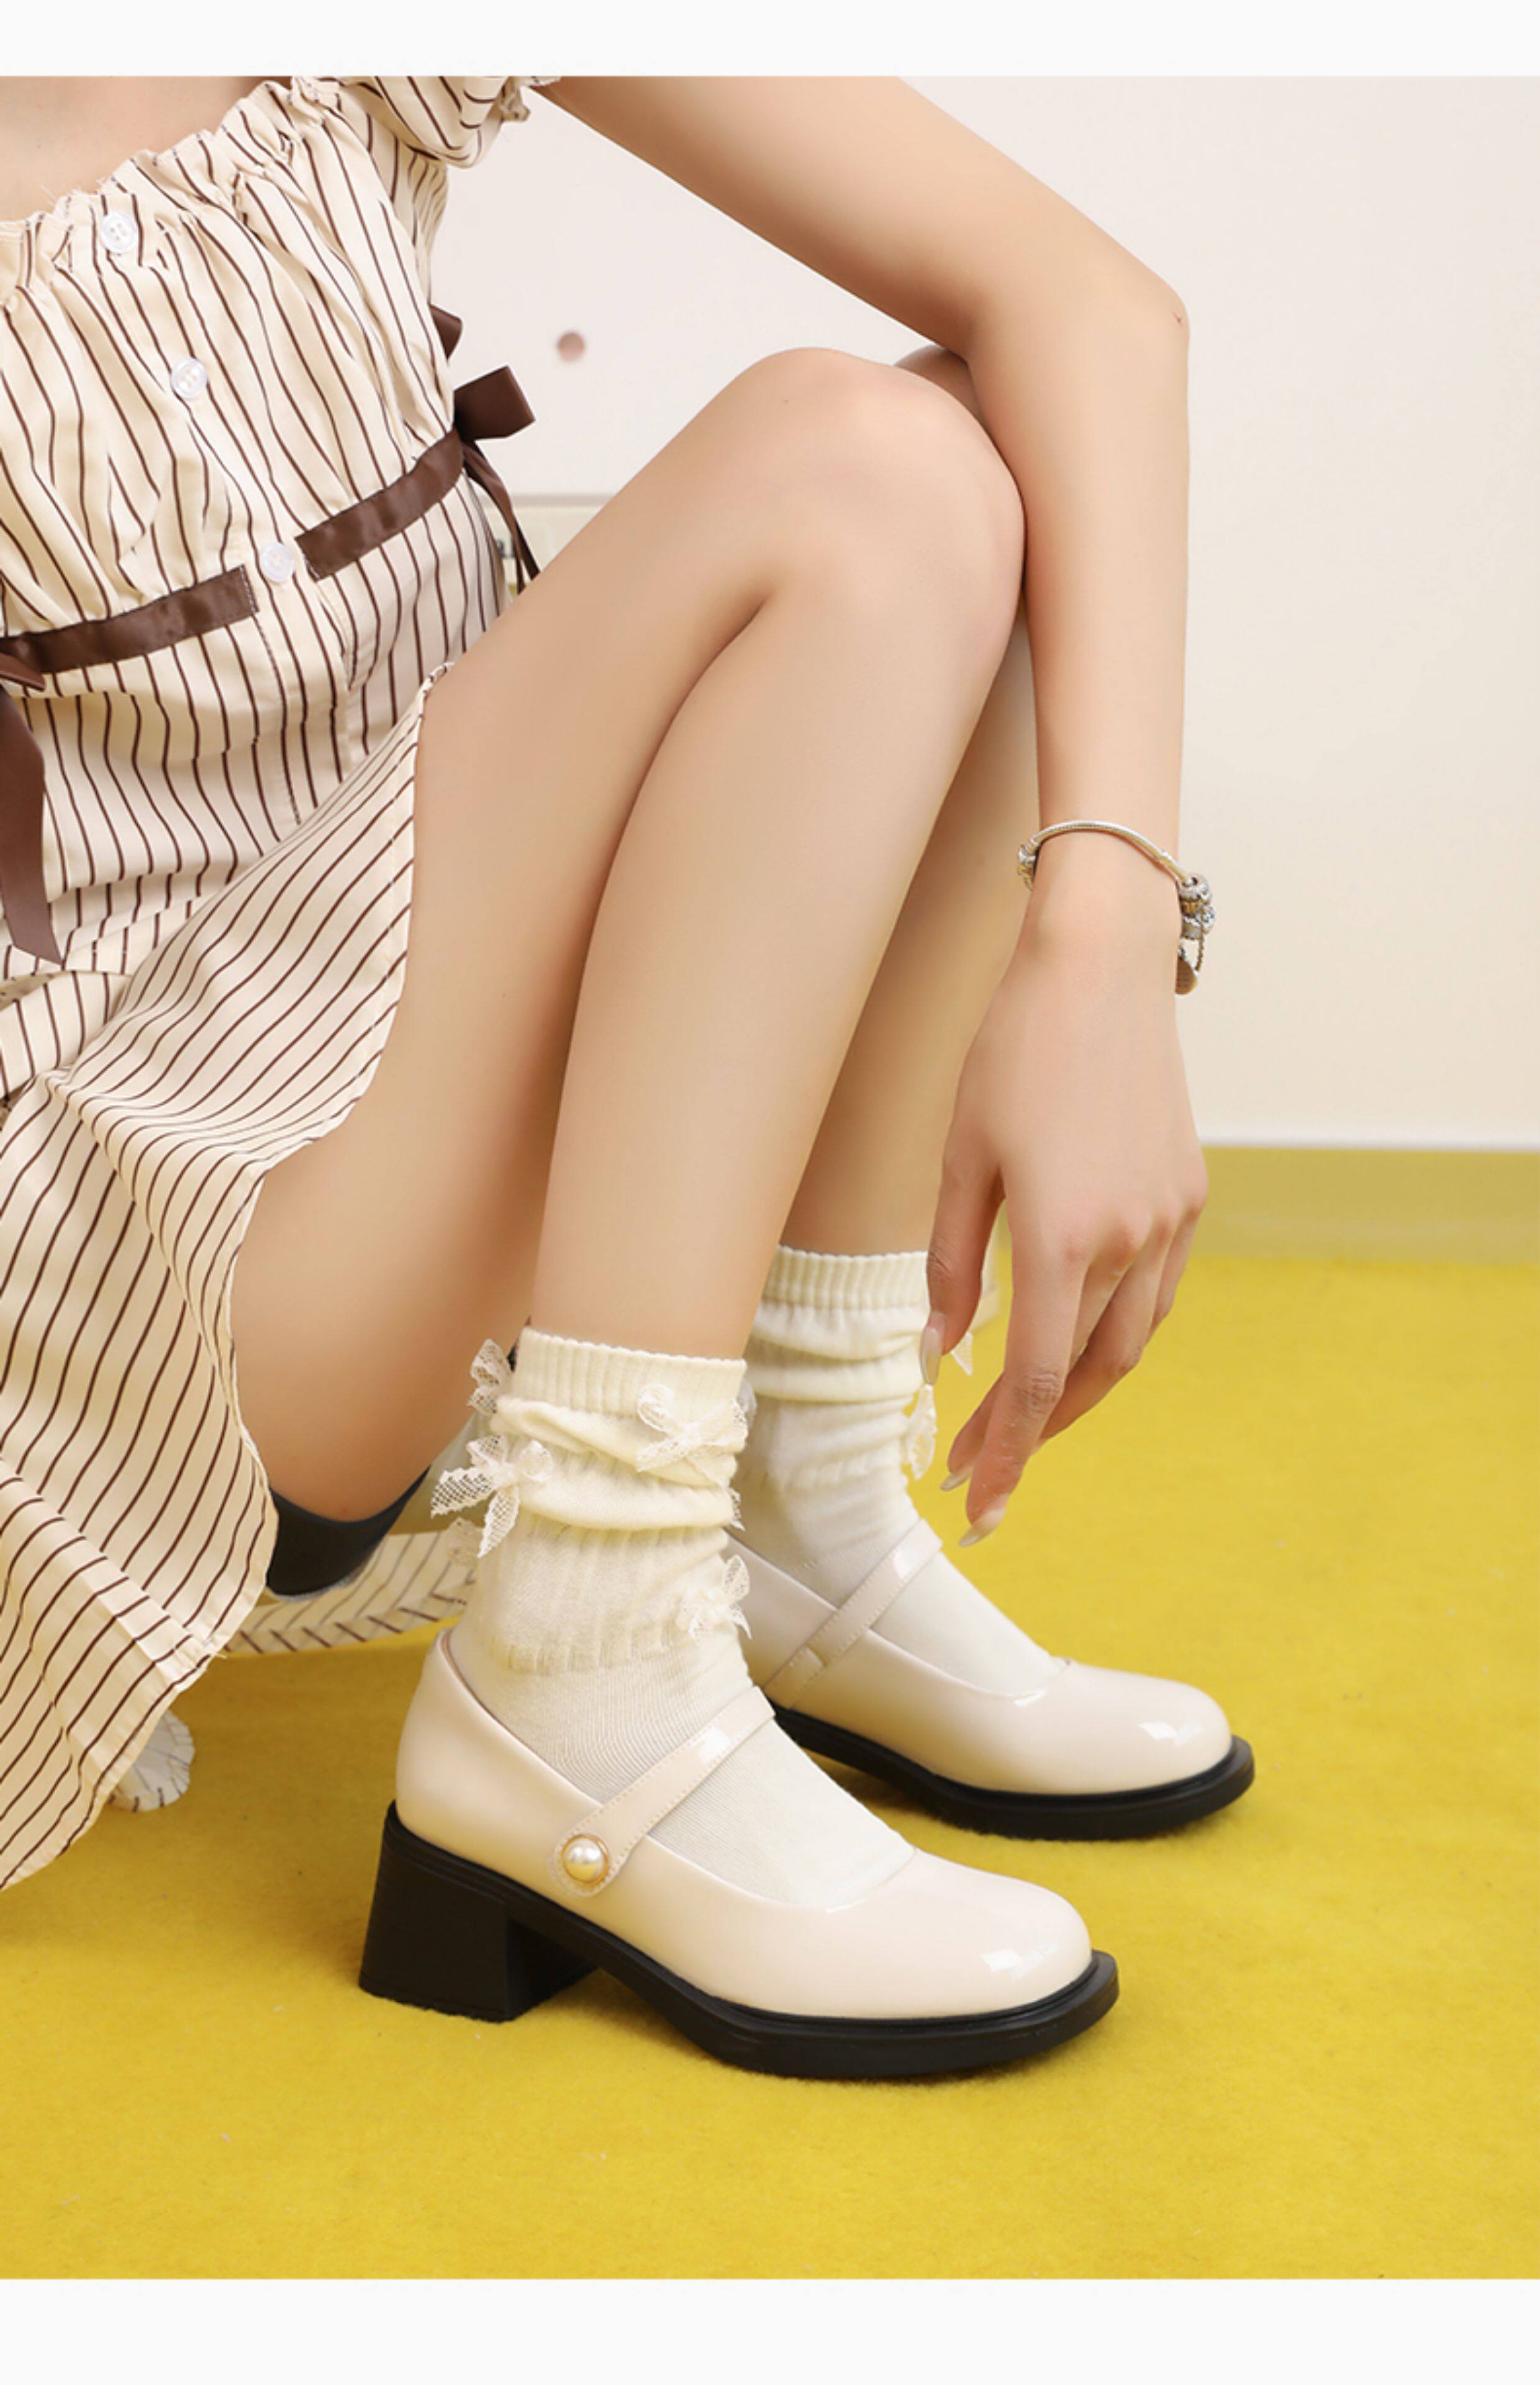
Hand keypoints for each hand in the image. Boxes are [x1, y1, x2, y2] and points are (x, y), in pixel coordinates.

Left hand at [924, 835, 1208, 1541]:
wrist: (1101, 969)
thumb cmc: (1015, 1051)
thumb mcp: (959, 1156)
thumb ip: (949, 1262)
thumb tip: (937, 1352)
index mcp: (1062, 1237)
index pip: (1032, 1378)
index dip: (1004, 1450)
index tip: (975, 1502)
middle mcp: (1129, 1241)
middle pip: (1083, 1374)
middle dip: (1031, 1432)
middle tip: (980, 1468)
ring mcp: (1171, 1221)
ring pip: (1128, 1344)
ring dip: (1076, 1393)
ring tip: (1024, 1420)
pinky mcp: (1190, 1197)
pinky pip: (1157, 1296)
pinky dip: (1115, 1335)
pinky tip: (1076, 1342)